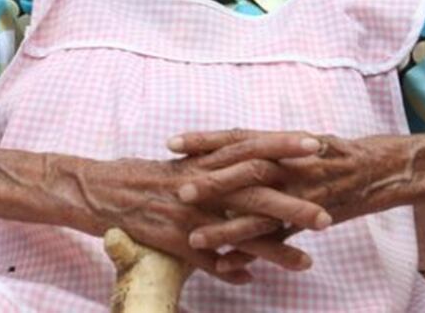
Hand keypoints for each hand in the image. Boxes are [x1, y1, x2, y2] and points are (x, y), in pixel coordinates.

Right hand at [75, 155, 318, 282]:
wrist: (96, 190)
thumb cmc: (139, 174)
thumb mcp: (179, 161)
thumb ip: (211, 163)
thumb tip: (242, 158)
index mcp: (203, 161)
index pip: (251, 148)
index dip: (283, 146)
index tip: (317, 146)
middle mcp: (200, 186)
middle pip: (255, 195)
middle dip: (294, 205)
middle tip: (327, 215)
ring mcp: (189, 216)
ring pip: (239, 235)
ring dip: (274, 249)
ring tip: (306, 262)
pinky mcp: (174, 242)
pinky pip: (208, 261)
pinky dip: (230, 271)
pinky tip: (253, 279)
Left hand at [169, 129, 405, 263]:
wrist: (375, 169)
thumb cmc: (328, 154)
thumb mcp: (294, 141)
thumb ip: (261, 147)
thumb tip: (221, 148)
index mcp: (281, 142)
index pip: (237, 137)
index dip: (205, 139)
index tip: (171, 142)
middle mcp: (290, 165)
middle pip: (246, 170)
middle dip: (212, 181)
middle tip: (179, 191)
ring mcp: (300, 193)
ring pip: (260, 211)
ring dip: (226, 227)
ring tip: (195, 237)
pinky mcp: (309, 219)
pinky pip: (278, 239)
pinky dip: (252, 253)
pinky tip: (225, 265)